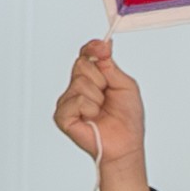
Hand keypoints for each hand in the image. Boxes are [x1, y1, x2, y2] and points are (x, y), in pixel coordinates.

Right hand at [55, 40, 149, 190]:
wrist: (125, 145)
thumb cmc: (127, 119)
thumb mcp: (126, 86)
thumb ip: (111, 66)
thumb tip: (103, 45)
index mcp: (92, 78)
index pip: (85, 55)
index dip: (93, 48)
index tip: (103, 47)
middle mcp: (77, 87)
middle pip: (82, 65)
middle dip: (101, 80)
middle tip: (107, 96)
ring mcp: (68, 101)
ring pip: (81, 83)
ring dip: (98, 98)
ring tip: (101, 111)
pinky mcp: (62, 115)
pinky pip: (77, 100)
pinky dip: (90, 108)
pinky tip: (92, 118)